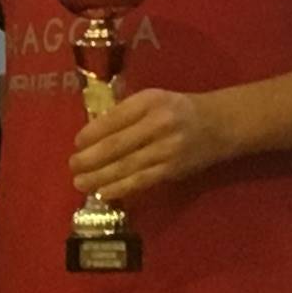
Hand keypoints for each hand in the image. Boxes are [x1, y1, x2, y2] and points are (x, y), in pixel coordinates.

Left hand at [71, 87, 243, 206]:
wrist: (219, 124)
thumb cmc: (178, 110)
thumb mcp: (154, 99)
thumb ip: (126, 112)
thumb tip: (91, 132)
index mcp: (150, 102)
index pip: (114, 118)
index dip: (92, 133)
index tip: (76, 142)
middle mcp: (158, 124)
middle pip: (117, 145)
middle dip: (90, 158)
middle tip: (72, 165)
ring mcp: (167, 149)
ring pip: (126, 166)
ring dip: (99, 177)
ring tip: (80, 182)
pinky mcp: (172, 170)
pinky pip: (141, 181)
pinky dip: (120, 188)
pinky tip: (103, 193)